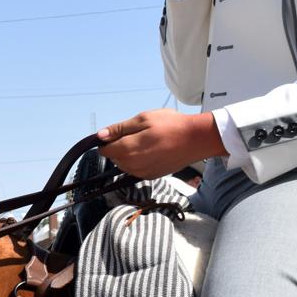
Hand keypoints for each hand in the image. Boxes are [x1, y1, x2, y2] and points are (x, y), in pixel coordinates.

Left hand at [96, 109, 224, 178]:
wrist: (197, 140)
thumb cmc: (171, 125)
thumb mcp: (143, 119)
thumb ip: (119, 129)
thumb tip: (100, 136)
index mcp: (127, 149)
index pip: (104, 150)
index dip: (107, 141)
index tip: (117, 132)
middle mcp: (132, 165)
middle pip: (114, 158)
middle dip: (118, 147)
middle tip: (137, 133)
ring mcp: (142, 173)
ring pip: (124, 165)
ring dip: (128, 154)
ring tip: (146, 141)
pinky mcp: (152, 176)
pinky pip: (136, 169)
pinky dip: (138, 161)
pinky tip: (151, 150)